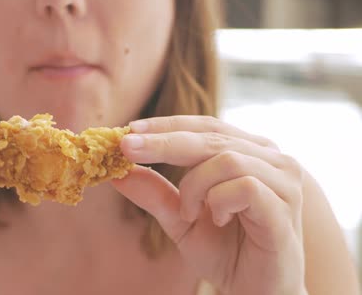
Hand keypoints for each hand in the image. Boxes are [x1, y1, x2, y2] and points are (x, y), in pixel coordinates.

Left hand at [113, 116, 306, 294]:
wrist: (256, 293)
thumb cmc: (225, 252)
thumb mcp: (180, 220)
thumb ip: (154, 194)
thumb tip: (116, 172)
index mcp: (247, 153)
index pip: (204, 125)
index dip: (167, 124)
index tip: (129, 129)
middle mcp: (270, 158)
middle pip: (211, 136)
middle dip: (163, 142)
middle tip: (127, 148)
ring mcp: (283, 181)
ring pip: (226, 159)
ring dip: (194, 185)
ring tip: (187, 212)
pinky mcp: (285, 208)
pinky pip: (245, 187)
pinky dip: (219, 201)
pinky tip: (216, 219)